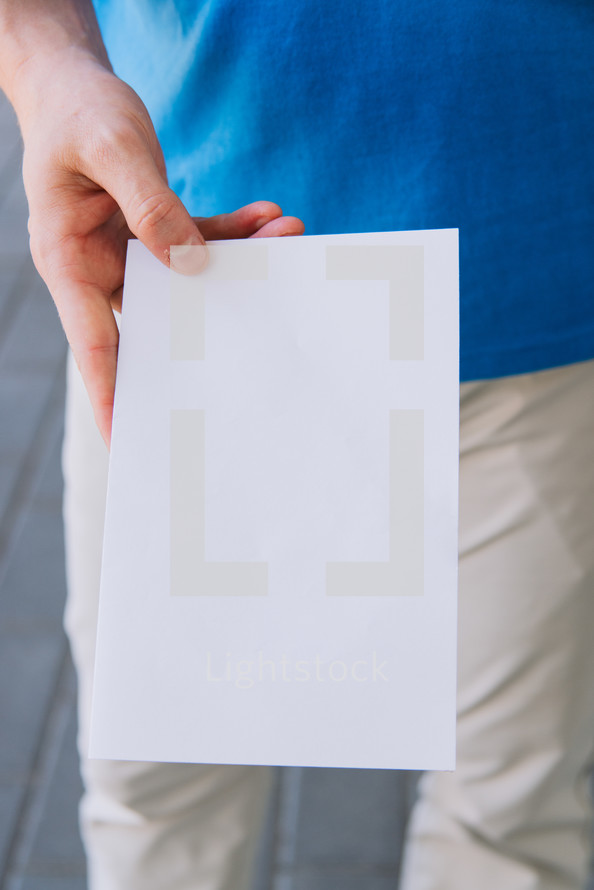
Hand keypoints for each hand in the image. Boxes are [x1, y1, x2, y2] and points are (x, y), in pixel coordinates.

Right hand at [17, 52, 303, 445]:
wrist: (72, 83)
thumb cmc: (77, 112)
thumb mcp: (111, 149)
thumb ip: (150, 204)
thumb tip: (190, 260)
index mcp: (70, 261)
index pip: (94, 345)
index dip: (114, 395)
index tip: (131, 441)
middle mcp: (100, 267)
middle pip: (155, 321)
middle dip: (208, 332)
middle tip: (257, 359)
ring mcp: (130, 252)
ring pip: (190, 277)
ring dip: (239, 263)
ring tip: (287, 240)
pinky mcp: (153, 229)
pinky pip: (200, 240)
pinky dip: (235, 233)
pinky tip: (271, 218)